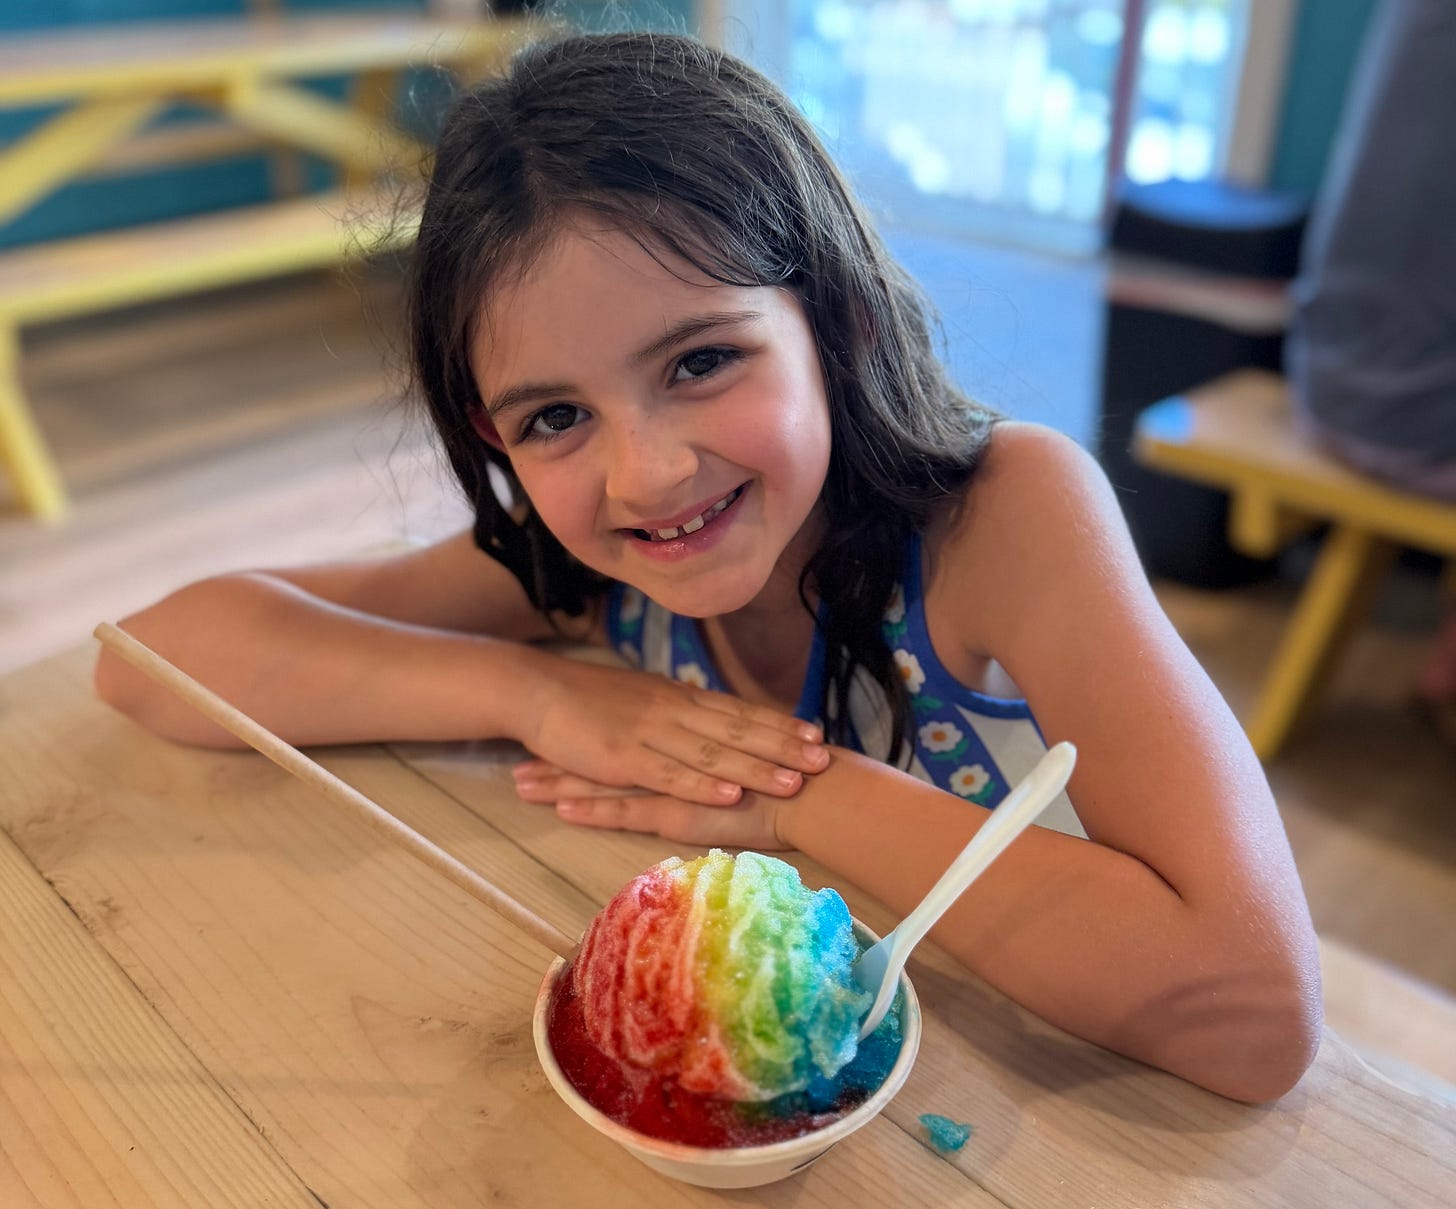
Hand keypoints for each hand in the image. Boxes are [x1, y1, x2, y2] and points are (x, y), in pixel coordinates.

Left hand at [513, 763, 786, 849]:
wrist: (813, 792)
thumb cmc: (787, 780)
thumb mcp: (745, 762)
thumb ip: (719, 758)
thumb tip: (706, 757)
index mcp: (684, 745)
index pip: (627, 739)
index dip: (590, 737)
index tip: (556, 735)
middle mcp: (670, 756)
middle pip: (604, 754)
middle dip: (561, 757)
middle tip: (520, 756)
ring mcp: (672, 783)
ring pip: (606, 780)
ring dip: (562, 782)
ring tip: (520, 782)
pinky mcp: (678, 810)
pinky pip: (626, 810)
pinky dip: (593, 810)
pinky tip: (561, 809)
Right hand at [520, 653, 828, 805]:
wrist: (537, 691)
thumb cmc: (587, 699)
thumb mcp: (642, 699)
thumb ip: (677, 711)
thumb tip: (708, 722)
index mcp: (678, 698)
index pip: (738, 710)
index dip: (778, 724)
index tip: (816, 734)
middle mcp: (673, 711)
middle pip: (737, 729)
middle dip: (783, 746)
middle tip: (823, 760)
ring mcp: (650, 733)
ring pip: (713, 752)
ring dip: (756, 766)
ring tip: (794, 781)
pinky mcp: (625, 757)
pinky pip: (671, 773)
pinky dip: (703, 783)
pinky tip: (731, 794)